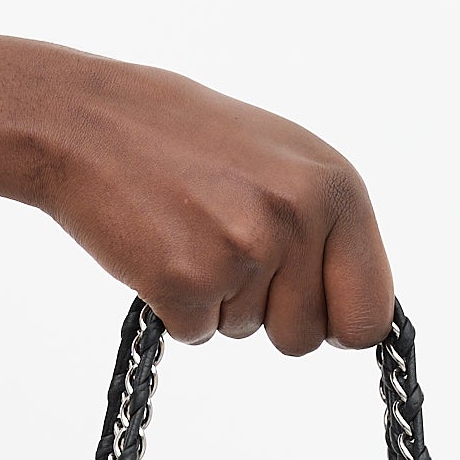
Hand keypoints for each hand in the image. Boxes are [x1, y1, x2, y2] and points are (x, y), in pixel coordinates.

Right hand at [18, 49, 394, 353]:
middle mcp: (298, 219)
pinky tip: (158, 246)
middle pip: (304, 339)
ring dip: (215, 300)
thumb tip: (362, 313)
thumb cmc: (185, 138)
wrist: (88, 121)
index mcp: (335, 187)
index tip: (310, 309)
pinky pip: (196, 334)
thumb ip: (327, 227)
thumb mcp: (282, 160)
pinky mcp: (185, 282)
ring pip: (245, 334)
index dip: (335, 322)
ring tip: (188, 230)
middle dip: (266, 314)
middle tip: (225, 248)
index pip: (371, 315)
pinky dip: (173, 306)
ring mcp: (242, 252)